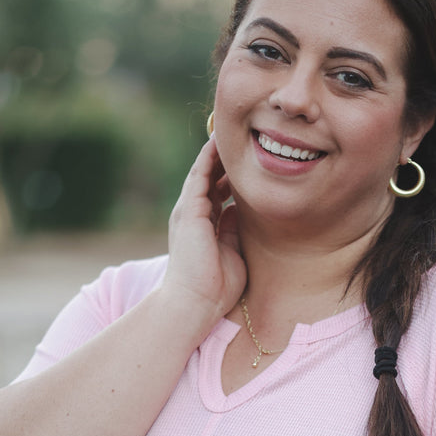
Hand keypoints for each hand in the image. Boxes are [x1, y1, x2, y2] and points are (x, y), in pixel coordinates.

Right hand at [160, 135, 246, 336]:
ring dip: (216, 154)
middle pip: (208, 179)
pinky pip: (199, 176)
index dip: (229, 178)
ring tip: (231, 132)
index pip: (216, 194)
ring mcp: (189, 211)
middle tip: (242, 141)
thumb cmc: (215, 289)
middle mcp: (193, 216)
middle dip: (223, 161)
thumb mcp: (231, 253)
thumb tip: (240, 212)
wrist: (194, 303)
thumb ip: (234, 231)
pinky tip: (220, 143)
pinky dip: (209, 159)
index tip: (246, 165)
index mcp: (203, 227)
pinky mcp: (189, 210)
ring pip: (203, 173)